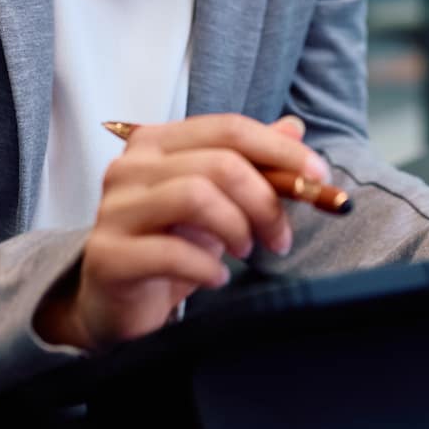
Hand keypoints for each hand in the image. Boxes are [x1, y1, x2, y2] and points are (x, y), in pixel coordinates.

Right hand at [35, 113, 328, 350]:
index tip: (319, 178)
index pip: (229, 129)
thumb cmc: (168, 242)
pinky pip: (171, 252)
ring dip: (236, 227)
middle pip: (219, 163)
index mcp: (157, 142)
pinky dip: (207, 267)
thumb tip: (294, 129)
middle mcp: (130, 167)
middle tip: (280, 237)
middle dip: (264, 201)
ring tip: (245, 251)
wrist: (115, 300)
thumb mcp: (216, 199)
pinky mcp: (109, 255)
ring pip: (196, 196)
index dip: (281, 151)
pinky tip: (216, 278)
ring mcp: (114, 210)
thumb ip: (251, 163)